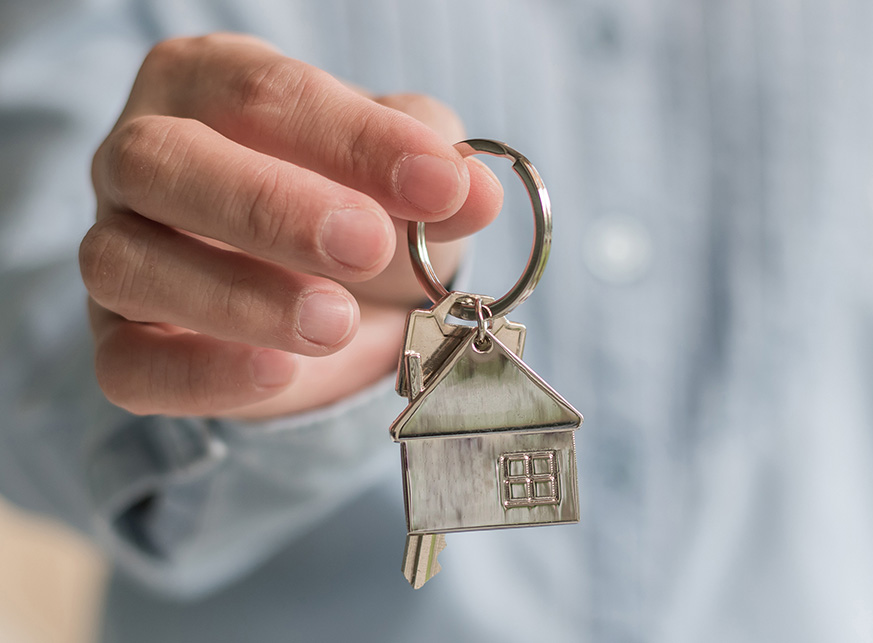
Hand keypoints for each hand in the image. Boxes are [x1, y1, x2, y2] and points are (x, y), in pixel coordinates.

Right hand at [79, 34, 501, 418]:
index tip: (439, 186)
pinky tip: (276, 370)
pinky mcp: (119, 341)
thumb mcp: (402, 175)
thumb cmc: (356, 207)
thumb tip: (474, 191)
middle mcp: (141, 158)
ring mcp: (115, 249)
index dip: (354, 140)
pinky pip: (127, 364)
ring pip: (127, 263)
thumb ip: (433, 168)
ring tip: (335, 323)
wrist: (328, 292)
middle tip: (367, 245)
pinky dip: (200, 374)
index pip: (263, 94)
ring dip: (238, 297)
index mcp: (207, 85)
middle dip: (269, 207)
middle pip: (160, 162)